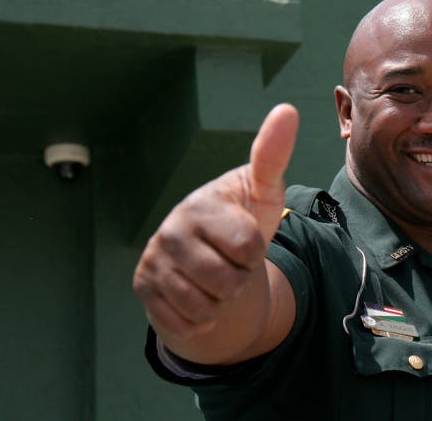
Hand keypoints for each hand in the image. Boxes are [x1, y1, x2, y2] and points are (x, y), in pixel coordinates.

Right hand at [133, 103, 298, 343]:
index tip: (246, 239)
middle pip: (227, 282)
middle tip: (230, 261)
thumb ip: (272, 155)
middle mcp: (170, 231)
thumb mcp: (263, 190)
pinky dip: (200, 318)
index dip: (256, 252)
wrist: (207, 253)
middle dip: (239, 280)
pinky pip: (185, 323)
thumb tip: (287, 109)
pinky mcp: (144, 289)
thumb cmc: (242, 217)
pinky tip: (198, 296)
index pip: (247, 248)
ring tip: (215, 277)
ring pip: (205, 306)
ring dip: (220, 301)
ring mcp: (153, 261)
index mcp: (201, 205)